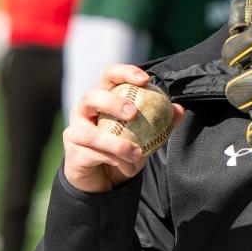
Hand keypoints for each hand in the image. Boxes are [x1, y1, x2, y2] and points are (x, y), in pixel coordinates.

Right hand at [63, 65, 184, 192]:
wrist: (106, 178)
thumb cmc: (125, 146)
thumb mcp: (147, 134)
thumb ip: (162, 121)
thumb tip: (179, 109)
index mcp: (103, 97)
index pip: (110, 75)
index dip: (125, 73)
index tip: (146, 80)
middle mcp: (84, 110)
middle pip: (92, 97)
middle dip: (112, 103)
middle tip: (133, 113)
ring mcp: (74, 132)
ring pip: (90, 133)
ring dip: (116, 143)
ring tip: (137, 152)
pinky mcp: (72, 154)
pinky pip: (93, 154)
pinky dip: (114, 160)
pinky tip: (128, 167)